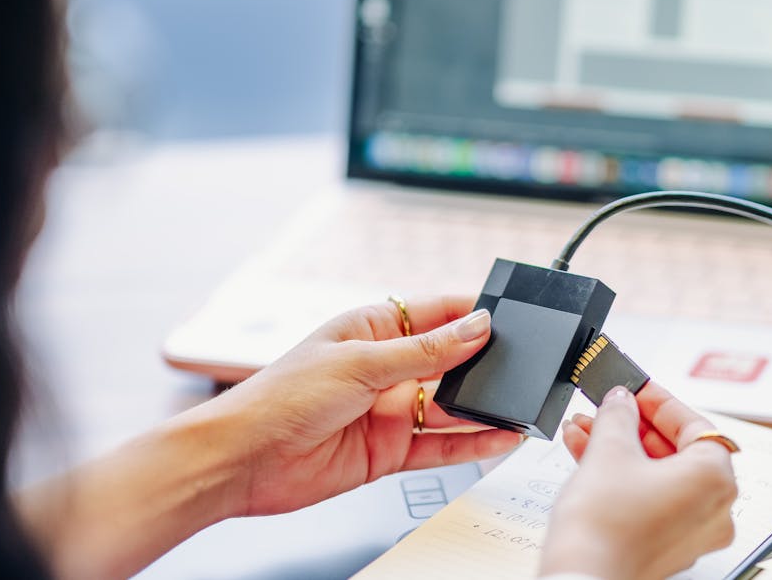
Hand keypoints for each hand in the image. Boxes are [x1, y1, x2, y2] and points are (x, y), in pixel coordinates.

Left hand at [217, 296, 522, 516]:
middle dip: (484, 363)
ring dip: (483, 406)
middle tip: (525, 365)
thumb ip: (424, 351)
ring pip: (450, 406)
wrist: (245, 459)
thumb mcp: (360, 363)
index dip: (473, 313)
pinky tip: (499, 437)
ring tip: (520, 404)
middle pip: (449, 361)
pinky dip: (472, 444)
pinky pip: (441, 445)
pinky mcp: (389, 450)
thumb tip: (475, 327)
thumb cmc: (280, 397)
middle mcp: (384, 367)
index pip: (435, 313)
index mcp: (372, 328)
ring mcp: (388, 410)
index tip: (513, 316)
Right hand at [539, 383, 737, 579]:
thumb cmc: (606, 526)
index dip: (658, 401)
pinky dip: (624, 475)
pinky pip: (651, 497)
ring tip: (585, 428)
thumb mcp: (609, 449)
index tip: (635, 387)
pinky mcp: (666, 545)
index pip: (693, 424)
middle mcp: (714, 508)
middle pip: (676, 450)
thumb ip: (618, 414)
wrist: (583, 576)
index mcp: (715, 479)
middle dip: (633, 425)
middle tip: (608, 406)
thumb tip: (621, 400)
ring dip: (621, 448)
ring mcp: (692, 531)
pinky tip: (586, 454)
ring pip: (658, 474)